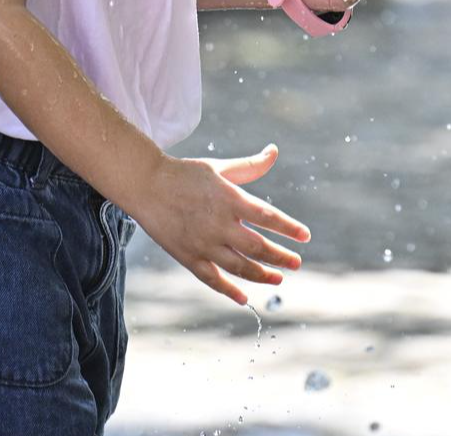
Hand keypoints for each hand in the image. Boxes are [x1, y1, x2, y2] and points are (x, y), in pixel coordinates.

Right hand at [125, 145, 310, 306]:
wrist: (145, 185)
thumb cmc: (185, 174)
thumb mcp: (219, 167)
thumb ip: (249, 166)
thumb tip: (274, 151)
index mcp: (230, 199)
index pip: (268, 217)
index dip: (289, 228)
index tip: (305, 236)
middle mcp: (219, 224)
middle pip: (258, 247)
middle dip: (280, 257)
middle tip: (296, 263)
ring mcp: (203, 243)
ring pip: (239, 267)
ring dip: (261, 275)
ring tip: (278, 278)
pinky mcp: (188, 256)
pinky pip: (212, 279)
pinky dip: (229, 291)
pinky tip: (244, 298)